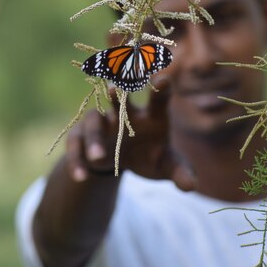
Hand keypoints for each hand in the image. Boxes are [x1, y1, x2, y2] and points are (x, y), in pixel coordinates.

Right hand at [66, 78, 196, 191]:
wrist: (122, 162)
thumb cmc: (151, 156)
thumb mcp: (167, 166)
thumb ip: (180, 173)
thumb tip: (191, 186)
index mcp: (152, 116)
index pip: (159, 99)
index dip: (161, 89)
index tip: (164, 79)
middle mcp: (126, 113)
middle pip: (121, 99)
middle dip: (117, 93)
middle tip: (113, 88)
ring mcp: (102, 122)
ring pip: (94, 122)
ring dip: (95, 138)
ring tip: (98, 158)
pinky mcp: (82, 135)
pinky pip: (76, 144)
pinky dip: (77, 160)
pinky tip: (81, 177)